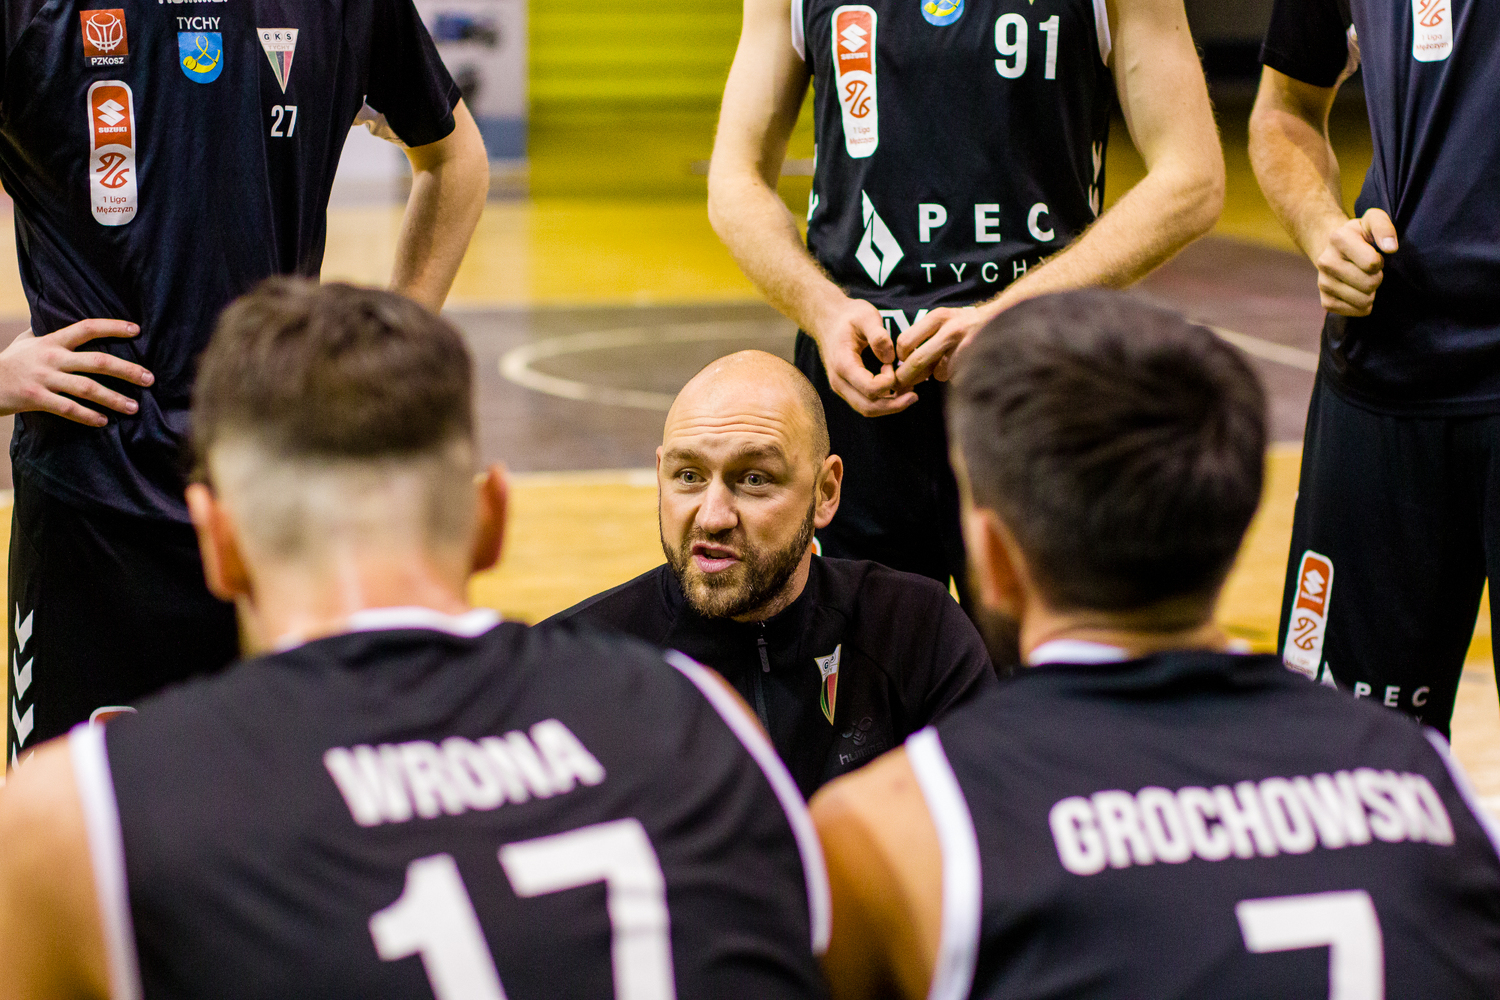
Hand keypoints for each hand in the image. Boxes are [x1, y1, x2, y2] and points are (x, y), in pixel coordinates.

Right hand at [0, 319, 152, 426]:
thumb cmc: (8, 362)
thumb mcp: (26, 341)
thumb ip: (46, 333)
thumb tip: (63, 321)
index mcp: (51, 341)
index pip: (87, 328)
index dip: (113, 327)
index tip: (137, 330)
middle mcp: (51, 358)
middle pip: (97, 361)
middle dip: (127, 370)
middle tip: (150, 378)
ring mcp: (43, 379)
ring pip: (87, 388)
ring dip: (114, 398)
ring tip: (135, 407)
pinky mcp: (35, 398)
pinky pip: (68, 409)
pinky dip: (88, 416)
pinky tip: (104, 421)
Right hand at [812, 298, 917, 416]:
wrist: (827, 319)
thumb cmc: (848, 316)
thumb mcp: (866, 316)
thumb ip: (878, 336)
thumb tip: (890, 358)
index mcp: (843, 364)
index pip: (869, 388)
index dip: (888, 381)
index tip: (893, 364)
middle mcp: (839, 381)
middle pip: (868, 407)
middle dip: (894, 405)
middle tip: (914, 395)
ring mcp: (841, 387)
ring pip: (866, 409)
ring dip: (889, 406)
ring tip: (909, 394)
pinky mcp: (846, 388)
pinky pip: (865, 403)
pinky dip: (883, 402)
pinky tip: (897, 391)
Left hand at [893, 305, 992, 389]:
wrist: (1003, 318)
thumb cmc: (967, 324)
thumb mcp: (945, 320)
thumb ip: (925, 336)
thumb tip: (905, 366)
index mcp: (938, 317)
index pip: (905, 341)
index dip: (901, 356)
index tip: (903, 361)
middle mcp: (951, 330)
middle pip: (917, 361)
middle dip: (907, 377)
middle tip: (903, 384)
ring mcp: (966, 347)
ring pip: (938, 373)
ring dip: (939, 374)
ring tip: (951, 362)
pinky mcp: (977, 361)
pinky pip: (956, 378)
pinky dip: (955, 376)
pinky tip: (964, 365)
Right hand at [1315, 209, 1397, 316]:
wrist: (1334, 249)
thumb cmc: (1360, 235)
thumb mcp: (1373, 220)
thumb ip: (1384, 227)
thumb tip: (1391, 248)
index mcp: (1338, 238)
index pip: (1371, 263)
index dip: (1379, 261)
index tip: (1374, 254)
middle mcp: (1325, 261)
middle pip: (1369, 284)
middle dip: (1377, 278)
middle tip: (1371, 270)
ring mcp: (1323, 283)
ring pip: (1363, 301)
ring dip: (1371, 293)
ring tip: (1364, 280)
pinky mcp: (1325, 301)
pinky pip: (1355, 312)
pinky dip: (1363, 305)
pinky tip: (1359, 292)